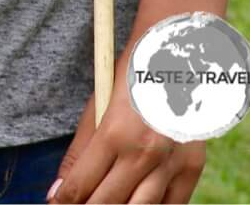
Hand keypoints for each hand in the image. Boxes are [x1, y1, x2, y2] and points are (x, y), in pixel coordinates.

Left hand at [49, 89, 204, 203]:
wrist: (178, 60)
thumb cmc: (128, 83)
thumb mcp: (95, 111)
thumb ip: (79, 154)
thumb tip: (59, 191)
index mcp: (113, 135)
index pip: (81, 185)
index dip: (64, 201)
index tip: (56, 204)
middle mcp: (144, 154)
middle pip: (108, 203)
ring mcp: (171, 164)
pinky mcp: (193, 168)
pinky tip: (134, 203)